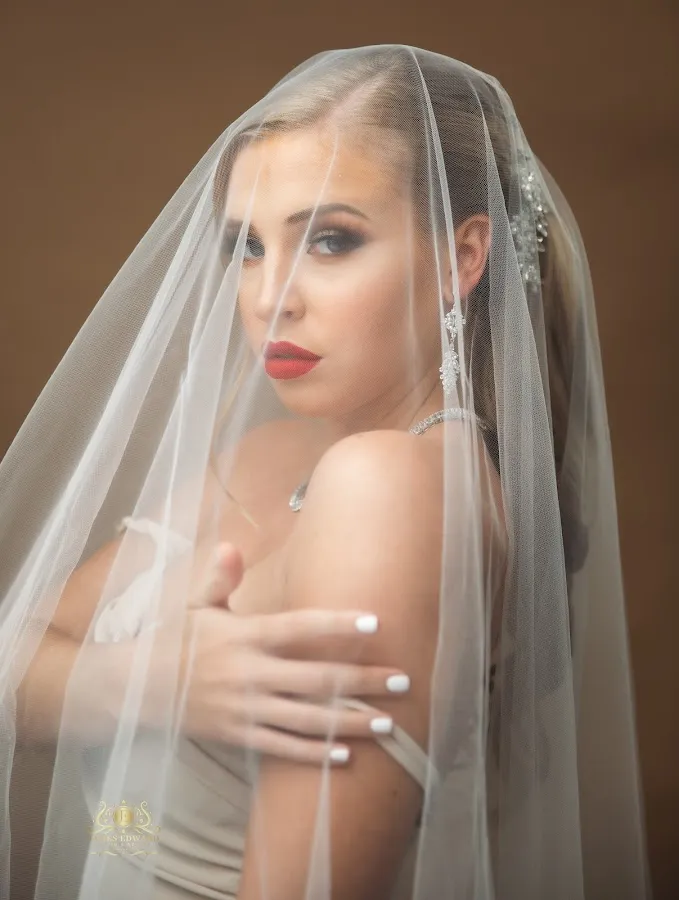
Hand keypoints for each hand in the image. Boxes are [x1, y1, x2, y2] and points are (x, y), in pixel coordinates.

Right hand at [175, 544, 411, 763]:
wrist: (137, 689)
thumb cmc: (176, 640)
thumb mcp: (196, 605)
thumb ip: (220, 578)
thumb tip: (231, 546)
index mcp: (244, 635)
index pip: (299, 627)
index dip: (337, 624)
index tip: (375, 623)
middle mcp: (249, 673)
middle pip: (316, 678)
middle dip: (363, 680)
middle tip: (404, 681)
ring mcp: (244, 708)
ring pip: (307, 718)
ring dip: (349, 722)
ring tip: (387, 724)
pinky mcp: (238, 736)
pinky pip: (282, 748)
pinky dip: (314, 754)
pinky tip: (345, 755)